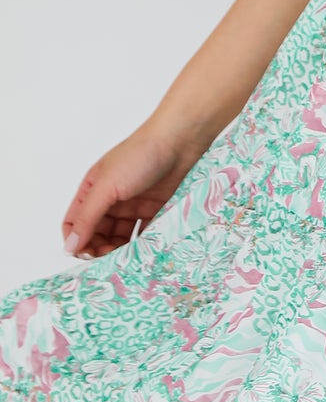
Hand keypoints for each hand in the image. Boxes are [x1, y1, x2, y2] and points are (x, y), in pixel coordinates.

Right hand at [61, 121, 212, 258]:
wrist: (181, 140)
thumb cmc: (140, 156)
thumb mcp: (107, 186)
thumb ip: (88, 217)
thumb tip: (69, 247)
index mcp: (92, 191)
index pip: (75, 223)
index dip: (77, 241)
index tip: (87, 256)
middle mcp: (110, 200)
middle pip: (98, 234)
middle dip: (100, 249)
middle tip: (111, 261)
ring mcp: (134, 205)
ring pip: (121, 237)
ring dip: (122, 251)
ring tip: (129, 259)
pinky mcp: (156, 209)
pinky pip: (145, 234)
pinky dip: (144, 245)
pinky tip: (147, 252)